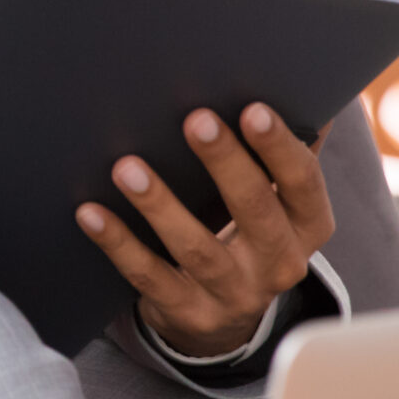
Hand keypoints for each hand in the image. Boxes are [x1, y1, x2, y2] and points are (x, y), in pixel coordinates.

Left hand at [74, 103, 335, 357]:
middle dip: (226, 164)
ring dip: (160, 205)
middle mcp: (280, 264)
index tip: (253, 109)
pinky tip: (90, 212)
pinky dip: (118, 243)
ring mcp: (234, 294)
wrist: (225, 320)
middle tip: (195, 120)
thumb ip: (279, 151)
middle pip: (256, 211)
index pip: (303, 183)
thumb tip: (288, 79)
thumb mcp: (277, 200)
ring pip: (197, 248)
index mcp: (307, 226)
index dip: (279, 147)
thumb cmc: (248, 229)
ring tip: (127, 167)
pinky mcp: (188, 312)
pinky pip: (149, 276)